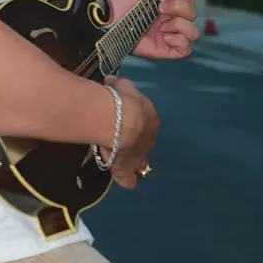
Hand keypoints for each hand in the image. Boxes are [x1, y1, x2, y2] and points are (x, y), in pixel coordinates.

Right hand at [103, 74, 158, 189]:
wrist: (121, 120)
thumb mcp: (122, 86)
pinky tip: (127, 182)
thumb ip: (118, 86)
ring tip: (124, 162)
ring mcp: (139, 155)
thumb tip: (111, 81)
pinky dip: (128, 180)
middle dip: (136, 143)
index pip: (146, 123)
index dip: (136, 124)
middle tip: (122, 142)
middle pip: (144, 143)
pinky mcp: (127, 169)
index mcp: (151, 119)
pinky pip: (129, 178)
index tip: (124, 122)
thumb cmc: (122, 100)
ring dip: (134, 162)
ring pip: (140, 162)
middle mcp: (149, 139)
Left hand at [106, 0, 197, 61]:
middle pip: (192, 16)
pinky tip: (165, 36)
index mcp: (165, 5)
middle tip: (159, 8)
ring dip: (181, 25)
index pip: (188, 2)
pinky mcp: (163, 51)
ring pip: (193, 33)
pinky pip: (184, 50)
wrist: (106, 18)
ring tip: (162, 26)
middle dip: (180, 8)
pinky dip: (180, 41)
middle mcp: (168, 21)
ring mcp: (166, 36)